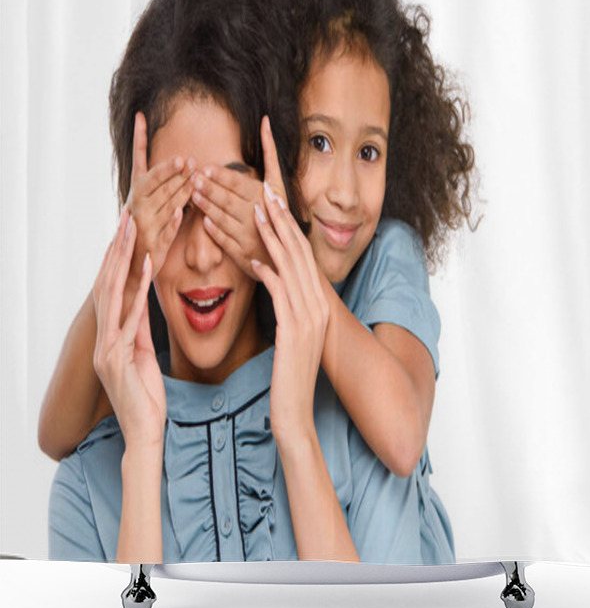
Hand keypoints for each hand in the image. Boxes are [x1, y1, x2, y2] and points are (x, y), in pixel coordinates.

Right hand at [93, 209, 165, 450]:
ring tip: (133, 228)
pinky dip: (138, 291)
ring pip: (113, 293)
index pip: (113, 288)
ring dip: (123, 259)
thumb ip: (139, 328)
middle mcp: (102, 337)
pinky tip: (147, 267)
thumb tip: (143, 300)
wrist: (144, 434)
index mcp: (110, 335)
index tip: (129, 227)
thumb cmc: (146, 396)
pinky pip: (130, 318)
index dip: (119, 257)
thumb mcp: (143, 354)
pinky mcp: (118, 359)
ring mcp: (106, 347)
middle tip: (127, 213)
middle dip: (117, 248)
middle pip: (108, 282)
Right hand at [125, 111, 194, 289]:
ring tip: (193, 175)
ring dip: (179, 189)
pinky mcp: (154, 242)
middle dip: (171, 169)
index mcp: (137, 191)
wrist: (133, 262)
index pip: (138, 161)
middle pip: (155, 181)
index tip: (140, 116)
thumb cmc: (148, 225)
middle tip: (188, 158)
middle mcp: (138, 204)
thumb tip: (190, 162)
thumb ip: (168, 184)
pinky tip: (178, 213)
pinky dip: (172, 222)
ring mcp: (144, 223)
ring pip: (165, 202)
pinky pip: (166, 229)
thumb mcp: (153, 201)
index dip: (139, 138)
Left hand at [191, 115, 286, 279]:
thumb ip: (270, 152)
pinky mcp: (242, 253)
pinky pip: (224, 239)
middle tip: (192, 178)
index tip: (205, 168)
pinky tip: (203, 221)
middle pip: (227, 199)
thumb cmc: (278, 209)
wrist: (287, 248)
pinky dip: (213, 230)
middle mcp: (257, 215)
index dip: (221, 176)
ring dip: (206, 206)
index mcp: (265, 197)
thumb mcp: (278, 181)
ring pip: (222, 218)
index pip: (239, 184)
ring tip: (193, 195)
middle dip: (208, 188)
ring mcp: (249, 235)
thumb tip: (265, 120)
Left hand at [250, 183, 328, 440]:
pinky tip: (254, 260)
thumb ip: (287, 308)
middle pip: (298, 254)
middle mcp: (317, 307)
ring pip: (290, 267)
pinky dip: (268, 273)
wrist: (295, 414)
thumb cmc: (287, 377)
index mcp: (317, 305)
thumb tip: (272, 279)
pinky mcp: (294, 331)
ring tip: (257, 212)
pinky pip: (280, 294)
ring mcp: (308, 318)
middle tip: (265, 193)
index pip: (302, 257)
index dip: (287, 228)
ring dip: (272, 238)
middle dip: (281, 221)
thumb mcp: (291, 337)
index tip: (273, 202)